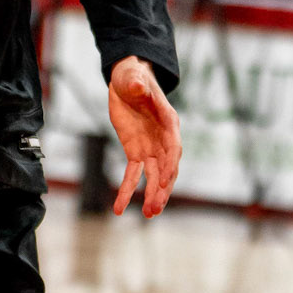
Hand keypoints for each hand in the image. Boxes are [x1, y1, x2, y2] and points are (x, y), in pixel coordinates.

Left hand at [106, 56, 180, 216]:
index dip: (170, 164)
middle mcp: (163, 139)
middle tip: (156, 208)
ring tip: (149, 215)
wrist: (126, 81)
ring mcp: (151, 149)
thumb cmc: (134, 77)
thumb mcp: (133, 77)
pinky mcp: (136, 153)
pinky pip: (132, 176)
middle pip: (166, 168)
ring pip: (154, 177)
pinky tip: (119, 209)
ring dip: (152, 195)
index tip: (165, 181)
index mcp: (168, 122)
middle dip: (163, 188)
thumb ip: (137, 83)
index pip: (173, 147)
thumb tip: (137, 86)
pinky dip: (127, 192)